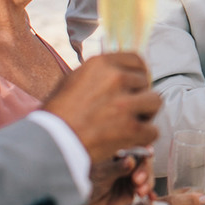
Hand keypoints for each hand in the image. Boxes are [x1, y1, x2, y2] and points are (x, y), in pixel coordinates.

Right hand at [43, 53, 161, 164]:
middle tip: (126, 110)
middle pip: (146, 81)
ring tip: (130, 123)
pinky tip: (130, 140)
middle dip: (139, 95)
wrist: (49, 144)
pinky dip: (144, 138)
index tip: (136, 85)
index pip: (136, 59)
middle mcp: (115, 78)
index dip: (139, 73)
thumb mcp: (72, 81)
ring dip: (146, 114)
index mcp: (100, 64)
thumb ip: (98, 74)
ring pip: (155, 102)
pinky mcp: (131, 127)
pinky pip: (153, 130)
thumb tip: (121, 70)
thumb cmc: (57, 115)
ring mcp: (125, 103)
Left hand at [85, 152, 147, 204]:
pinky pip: (146, 188)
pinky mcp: (134, 188)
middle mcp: (127, 161)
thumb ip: (116, 167)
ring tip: (140, 192)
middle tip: (137, 179)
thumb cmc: (87, 183)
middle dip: (145, 169)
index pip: (135, 146)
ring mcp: (131, 175)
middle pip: (144, 160)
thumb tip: (130, 161)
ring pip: (147, 174)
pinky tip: (151, 197)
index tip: (148, 153)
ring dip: (147, 182)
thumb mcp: (101, 173)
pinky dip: (149, 192)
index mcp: (118, 152)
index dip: (143, 149)